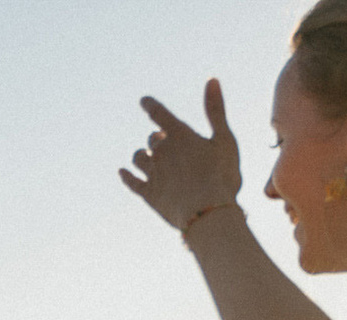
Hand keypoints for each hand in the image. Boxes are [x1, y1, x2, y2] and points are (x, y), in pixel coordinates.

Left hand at [119, 79, 241, 231]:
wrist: (207, 213)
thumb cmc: (221, 175)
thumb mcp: (224, 139)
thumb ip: (215, 110)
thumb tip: (211, 79)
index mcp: (179, 134)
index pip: (159, 113)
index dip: (150, 105)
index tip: (143, 101)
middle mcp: (161, 150)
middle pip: (152, 139)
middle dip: (158, 138)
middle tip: (165, 141)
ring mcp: (153, 172)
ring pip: (138, 157)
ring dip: (142, 155)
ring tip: (146, 157)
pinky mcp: (148, 194)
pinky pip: (131, 182)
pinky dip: (126, 176)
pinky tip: (121, 173)